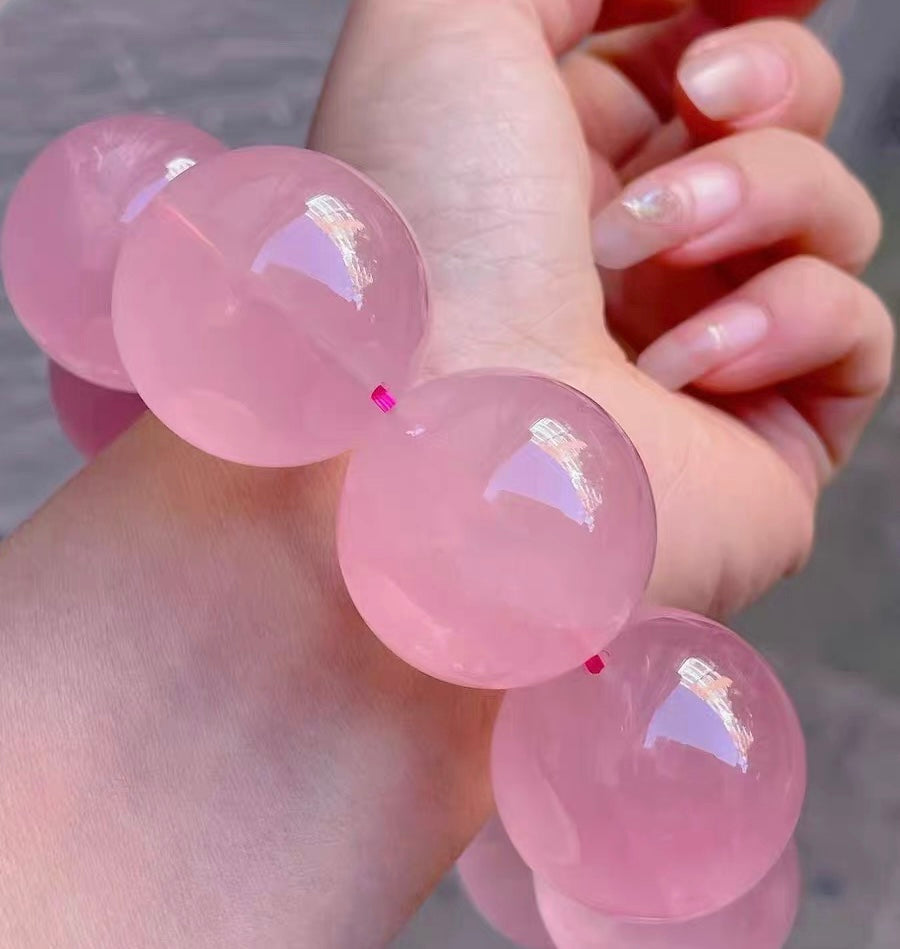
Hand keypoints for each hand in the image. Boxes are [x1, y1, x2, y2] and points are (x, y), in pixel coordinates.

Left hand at [311, 0, 891, 616]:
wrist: (445, 448)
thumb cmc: (426, 241)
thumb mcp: (446, 24)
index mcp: (551, 169)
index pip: (682, 62)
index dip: (747, 9)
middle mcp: (622, 261)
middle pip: (776, 127)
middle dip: (771, 79)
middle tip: (706, 94)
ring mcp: (695, 349)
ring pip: (830, 214)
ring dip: (756, 201)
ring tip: (643, 255)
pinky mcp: (761, 438)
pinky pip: (853, 333)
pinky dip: (778, 325)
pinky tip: (677, 368)